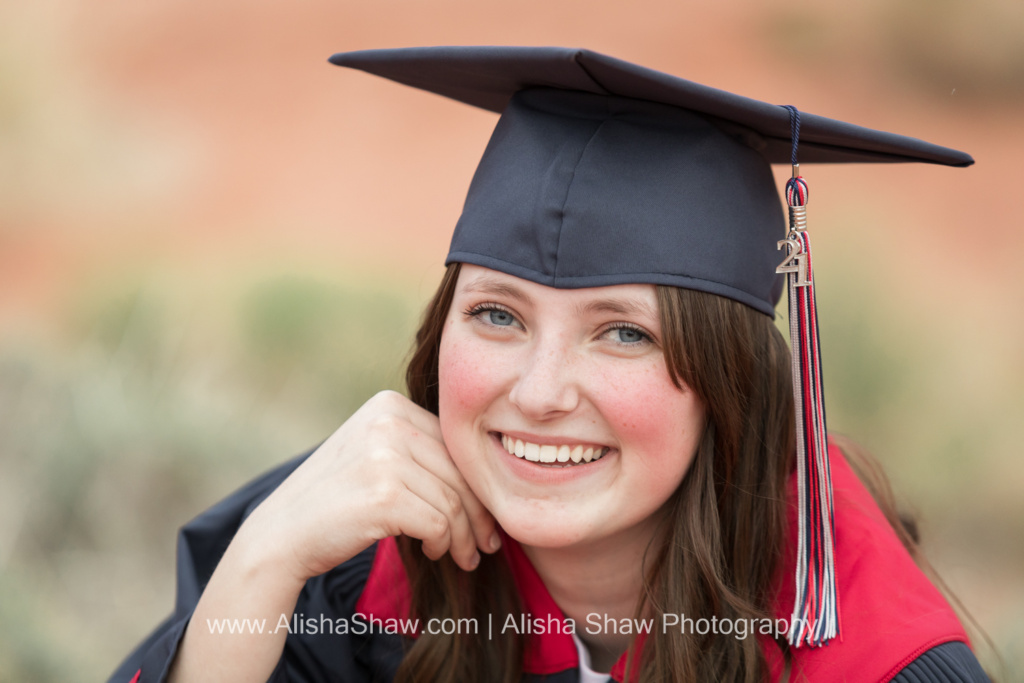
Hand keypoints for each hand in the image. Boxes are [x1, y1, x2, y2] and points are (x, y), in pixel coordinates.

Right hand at [241, 390, 499, 580]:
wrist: (281, 534)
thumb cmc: (335, 500)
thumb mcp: (374, 454)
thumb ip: (418, 449)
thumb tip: (484, 474)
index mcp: (389, 404)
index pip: (454, 445)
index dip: (477, 484)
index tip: (486, 517)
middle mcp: (388, 422)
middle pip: (459, 472)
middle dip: (480, 513)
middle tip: (487, 544)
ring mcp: (384, 456)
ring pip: (453, 501)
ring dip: (464, 536)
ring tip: (463, 556)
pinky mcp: (384, 495)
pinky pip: (439, 523)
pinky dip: (443, 543)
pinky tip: (435, 552)